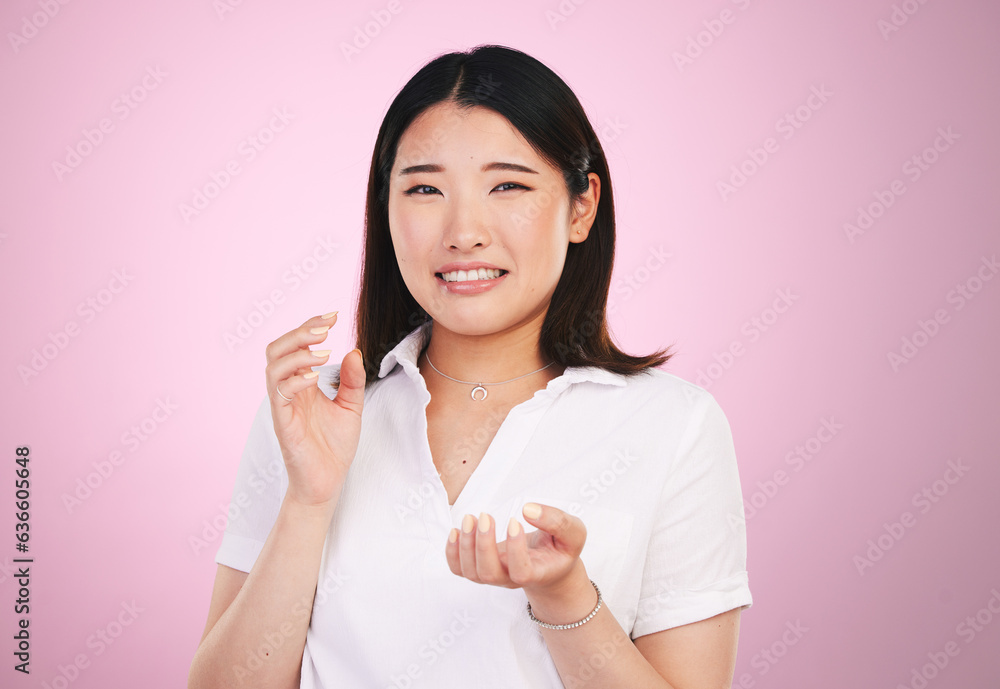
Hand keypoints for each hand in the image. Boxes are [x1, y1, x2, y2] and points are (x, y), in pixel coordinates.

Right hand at [265, 312, 364, 507]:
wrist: (327, 482)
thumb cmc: (334, 446)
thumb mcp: (351, 407)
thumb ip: (352, 380)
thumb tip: (354, 350)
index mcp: (302, 382)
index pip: (297, 345)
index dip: (311, 325)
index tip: (334, 314)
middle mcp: (289, 390)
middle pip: (277, 349)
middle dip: (299, 332)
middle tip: (326, 326)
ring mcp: (283, 405)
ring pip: (273, 367)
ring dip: (298, 353)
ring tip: (324, 350)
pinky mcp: (282, 423)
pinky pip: (279, 395)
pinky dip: (295, 380)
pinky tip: (315, 377)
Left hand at [445, 502, 586, 598]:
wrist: (549, 564)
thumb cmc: (560, 548)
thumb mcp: (573, 533)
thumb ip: (557, 521)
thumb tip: (528, 509)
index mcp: (538, 573)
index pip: (521, 572)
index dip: (515, 550)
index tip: (515, 520)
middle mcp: (512, 578)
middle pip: (489, 574)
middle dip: (483, 546)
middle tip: (485, 516)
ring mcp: (495, 575)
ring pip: (471, 572)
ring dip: (466, 545)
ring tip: (470, 518)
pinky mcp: (480, 568)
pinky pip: (459, 569)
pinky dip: (451, 552)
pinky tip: (456, 531)